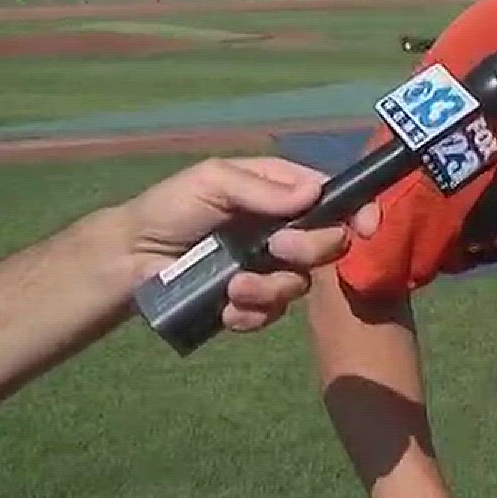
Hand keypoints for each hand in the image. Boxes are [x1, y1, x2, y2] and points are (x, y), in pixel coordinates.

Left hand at [102, 157, 378, 331]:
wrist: (129, 259)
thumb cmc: (170, 208)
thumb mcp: (212, 181)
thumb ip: (262, 188)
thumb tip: (314, 193)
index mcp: (280, 193)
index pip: (335, 198)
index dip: (358, 210)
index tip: (367, 227)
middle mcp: (283, 230)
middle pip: (329, 244)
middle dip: (307, 250)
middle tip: (274, 248)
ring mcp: (268, 268)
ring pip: (300, 285)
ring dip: (270, 288)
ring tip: (234, 287)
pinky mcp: (250, 303)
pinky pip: (271, 316)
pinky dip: (251, 315)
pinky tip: (226, 309)